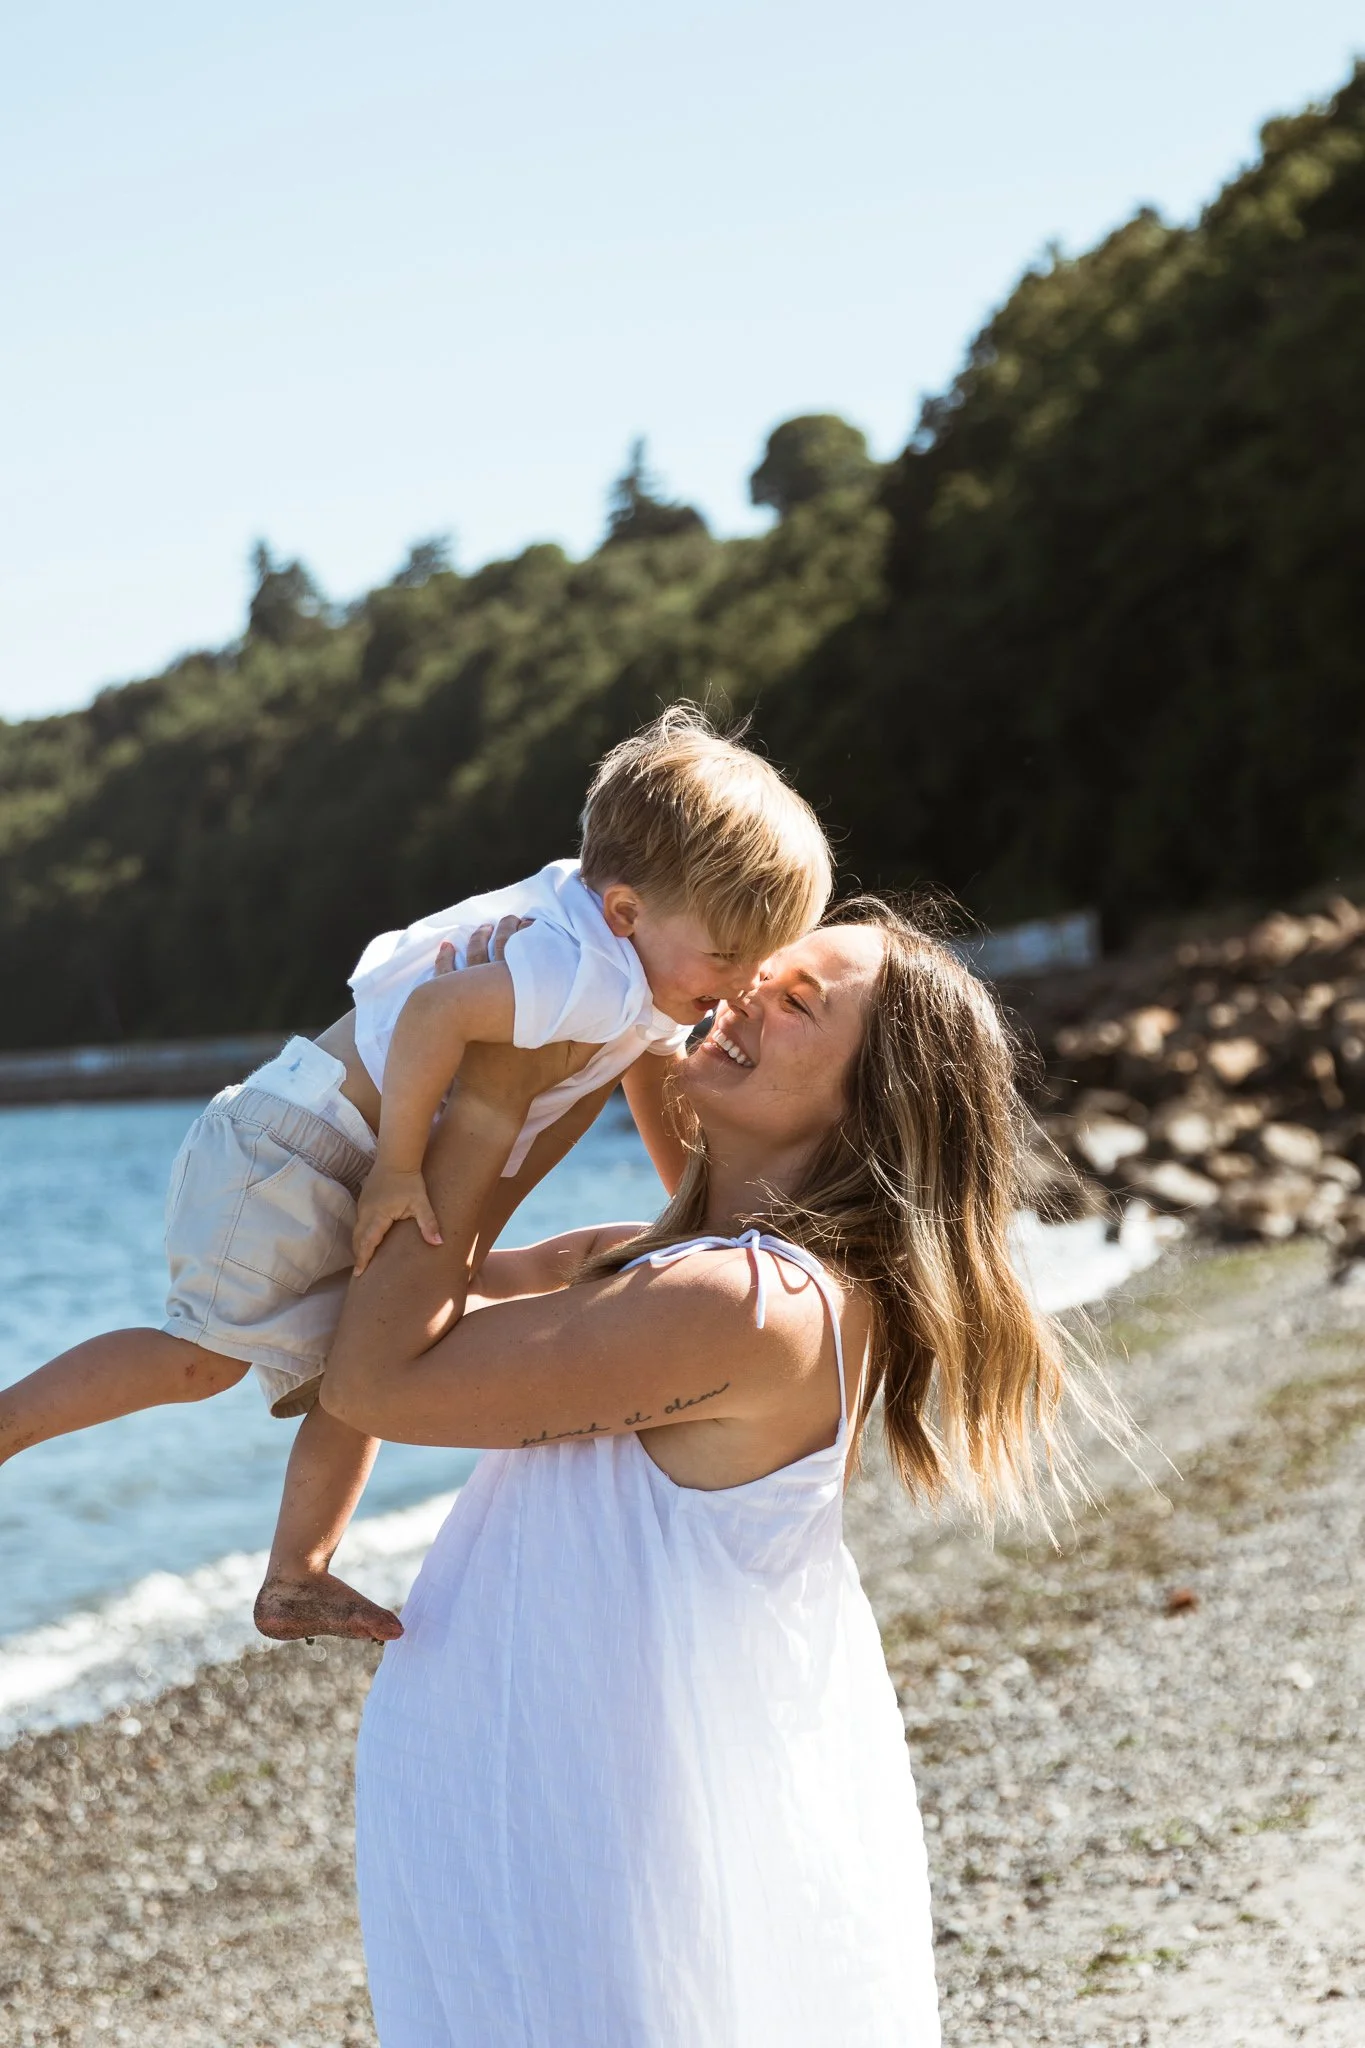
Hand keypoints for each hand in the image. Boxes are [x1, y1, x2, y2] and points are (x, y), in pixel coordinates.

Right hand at [353, 1167, 442, 1275]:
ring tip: (362, 1261)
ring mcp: (363, 1206)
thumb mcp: (421, 1203)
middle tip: (360, 1273)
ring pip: (357, 1231)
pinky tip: (366, 1241)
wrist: (397, 1158)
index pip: (368, 1242)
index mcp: (378, 1216)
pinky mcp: (364, 1201)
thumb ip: (429, 1223)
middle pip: (358, 1239)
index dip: (363, 1259)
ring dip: (359, 1246)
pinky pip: (360, 1222)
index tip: (359, 1274)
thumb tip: (438, 1243)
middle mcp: (366, 1213)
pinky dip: (361, 1235)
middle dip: (359, 1256)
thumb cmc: (409, 1181)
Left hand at [437, 915, 596, 1107]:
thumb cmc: (531, 1080)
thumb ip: (594, 1038)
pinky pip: (443, 978)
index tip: (536, 924)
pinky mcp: (449, 1014)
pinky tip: (447, 948)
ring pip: (471, 958)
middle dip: (506, 929)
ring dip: (478, 938)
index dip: (531, 935)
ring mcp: (470, 1002)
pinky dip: (445, 960)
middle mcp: (497, 993)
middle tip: (514, 918)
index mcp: (526, 997)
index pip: (528, 955)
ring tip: (485, 927)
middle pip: (499, 948)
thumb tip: (622, 1018)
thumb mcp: (571, 1061)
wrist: (489, 1100)